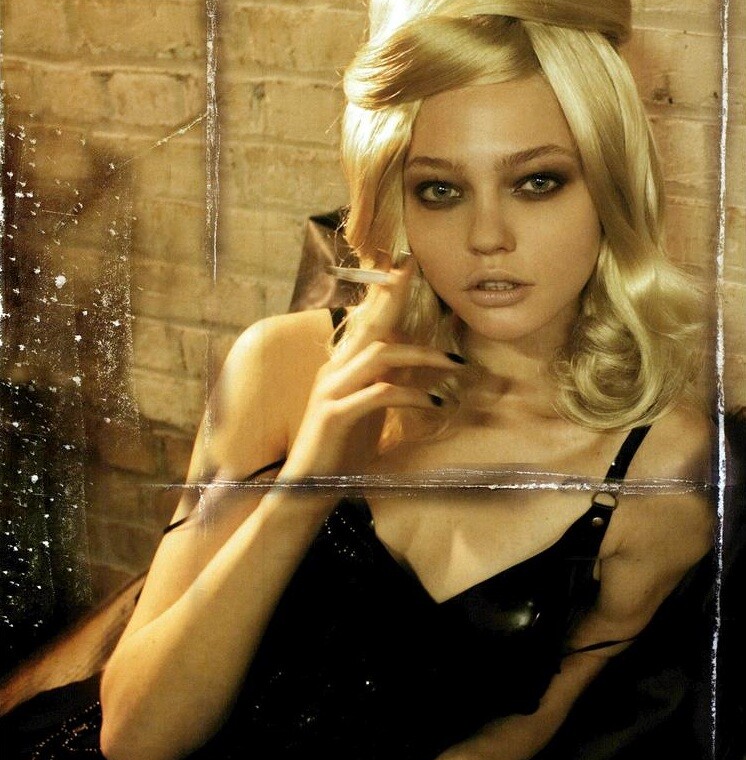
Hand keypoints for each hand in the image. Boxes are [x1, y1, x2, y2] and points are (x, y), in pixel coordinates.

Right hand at [282, 259, 461, 479]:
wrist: (304, 490)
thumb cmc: (339, 451)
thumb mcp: (369, 411)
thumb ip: (387, 383)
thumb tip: (418, 364)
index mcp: (341, 367)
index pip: (366, 323)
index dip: (385, 295)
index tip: (406, 269)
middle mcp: (333, 371)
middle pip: (371, 325)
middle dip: (396, 298)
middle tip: (423, 276)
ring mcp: (330, 390)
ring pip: (380, 356)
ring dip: (422, 357)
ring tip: (455, 366)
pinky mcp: (334, 415)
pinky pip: (379, 394)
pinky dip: (412, 396)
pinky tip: (436, 405)